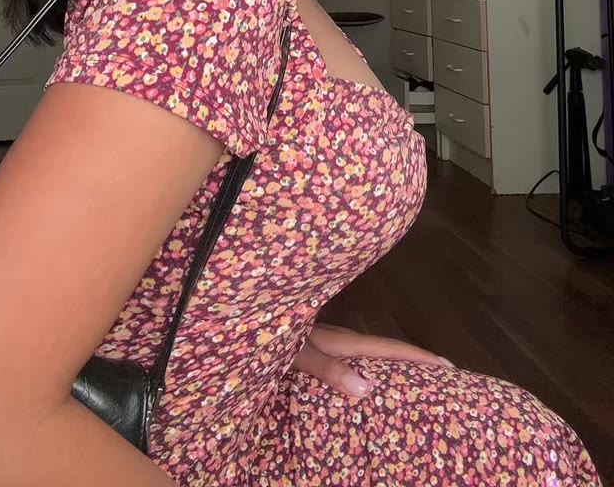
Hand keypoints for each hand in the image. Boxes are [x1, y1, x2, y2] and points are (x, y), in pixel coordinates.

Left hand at [289, 322, 453, 397]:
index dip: (419, 356)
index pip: (390, 348)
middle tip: (444, 376)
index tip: (449, 365)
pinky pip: (357, 358)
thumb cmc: (274, 335)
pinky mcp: (322, 346)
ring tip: (417, 381)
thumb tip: (368, 387)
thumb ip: (328, 367)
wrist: (251, 315)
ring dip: (395, 364)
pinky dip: (375, 367)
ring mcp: (333, 341)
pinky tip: (374, 381)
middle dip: (415, 360)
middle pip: (387, 349)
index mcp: (344, 341)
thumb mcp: (299, 354)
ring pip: (372, 353)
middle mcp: (343, 340)